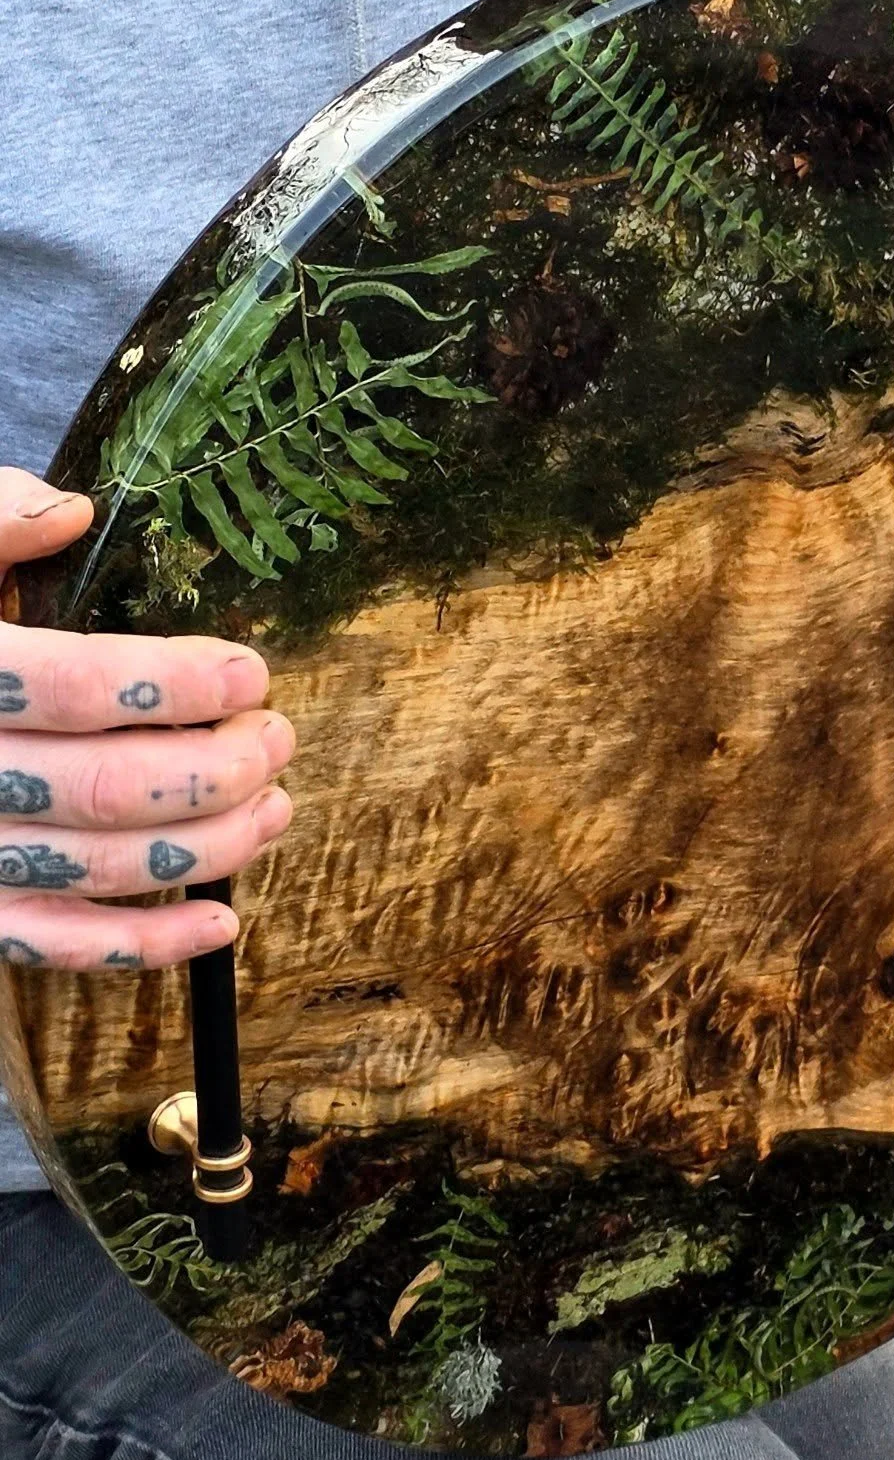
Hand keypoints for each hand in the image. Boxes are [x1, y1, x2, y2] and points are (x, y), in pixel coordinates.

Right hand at [0, 469, 293, 969]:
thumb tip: (72, 513)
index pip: (82, 688)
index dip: (178, 685)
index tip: (249, 673)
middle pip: (109, 788)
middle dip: (217, 769)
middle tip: (275, 737)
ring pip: (98, 869)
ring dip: (210, 847)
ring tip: (275, 806)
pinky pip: (51, 944)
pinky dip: (143, 946)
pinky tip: (221, 923)